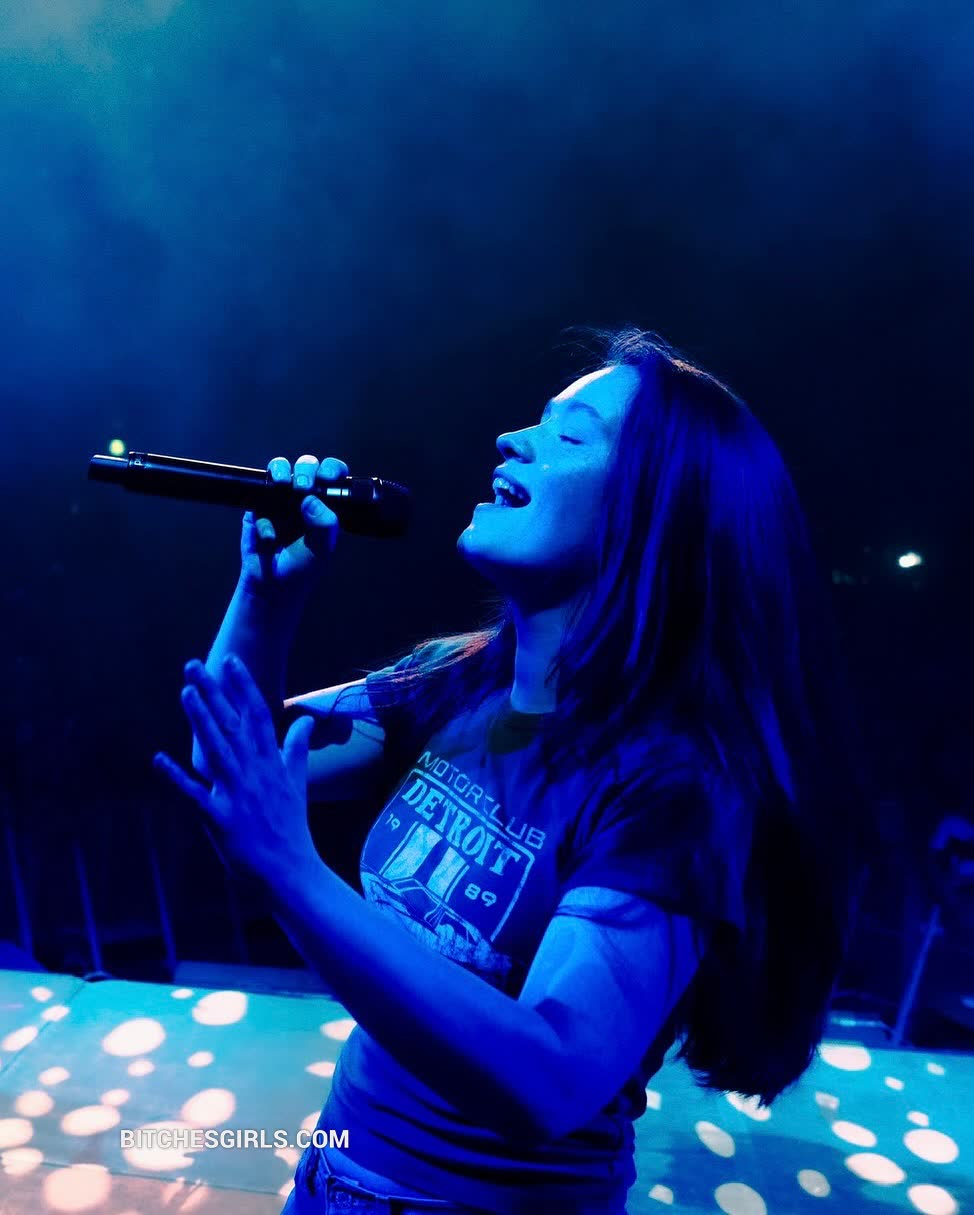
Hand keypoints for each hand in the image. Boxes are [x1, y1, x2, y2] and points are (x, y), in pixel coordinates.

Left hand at [154, 655, 319, 885]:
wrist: (290, 870)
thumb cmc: (292, 825)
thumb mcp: (298, 781)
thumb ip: (298, 747)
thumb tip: (306, 720)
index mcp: (271, 762)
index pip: (259, 714)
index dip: (244, 686)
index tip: (232, 660)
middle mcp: (254, 771)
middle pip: (232, 724)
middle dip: (214, 693)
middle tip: (194, 665)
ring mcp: (237, 793)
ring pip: (216, 749)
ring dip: (200, 721)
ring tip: (185, 693)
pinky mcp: (220, 817)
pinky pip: (196, 793)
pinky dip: (177, 777)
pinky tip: (158, 759)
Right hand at [241, 455, 349, 595]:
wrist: (271, 586)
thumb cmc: (302, 568)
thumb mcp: (322, 549)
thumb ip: (324, 524)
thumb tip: (311, 499)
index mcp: (325, 505)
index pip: (332, 477)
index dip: (331, 470)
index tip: (326, 477)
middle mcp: (304, 498)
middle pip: (306, 466)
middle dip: (306, 469)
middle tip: (303, 487)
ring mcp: (279, 500)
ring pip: (280, 470)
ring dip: (281, 470)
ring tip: (282, 485)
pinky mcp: (257, 507)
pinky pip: (258, 498)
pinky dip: (264, 519)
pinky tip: (269, 539)